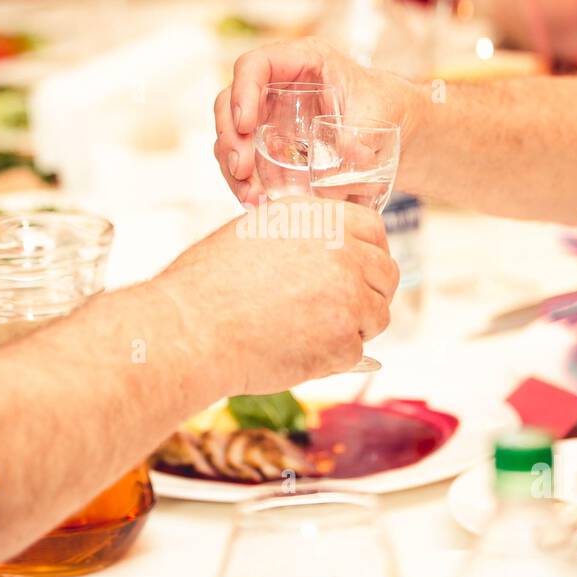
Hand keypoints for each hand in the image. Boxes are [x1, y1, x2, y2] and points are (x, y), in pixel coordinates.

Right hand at [158, 200, 399, 393]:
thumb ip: (298, 238)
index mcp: (317, 218)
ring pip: (377, 315)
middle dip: (369, 295)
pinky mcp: (346, 338)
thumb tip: (323, 255)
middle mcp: (341, 249)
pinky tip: (294, 351)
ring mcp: (349, 294)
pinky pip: (357, 351)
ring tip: (305, 333)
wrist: (191, 330)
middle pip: (386, 273)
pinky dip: (333, 358)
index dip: (370, 254)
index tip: (360, 271)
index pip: (373, 229)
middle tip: (337, 312)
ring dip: (352, 328)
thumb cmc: (205, 287)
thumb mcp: (253, 235)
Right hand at [214, 38, 419, 205]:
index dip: (242, 92)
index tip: (245, 125)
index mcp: (302, 61)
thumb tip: (344, 161)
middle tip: (242, 170)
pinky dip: (245, 183)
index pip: (255, 65)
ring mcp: (269, 117)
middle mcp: (277, 86)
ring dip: (232, 167)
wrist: (396, 130)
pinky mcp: (270, 146)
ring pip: (232, 136)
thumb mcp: (381, 113)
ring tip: (250, 196)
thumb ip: (363, 133)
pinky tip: (255, 202)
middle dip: (230, 137)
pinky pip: (245, 161)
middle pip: (231, 103)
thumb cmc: (387, 107)